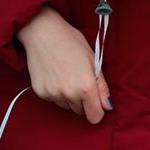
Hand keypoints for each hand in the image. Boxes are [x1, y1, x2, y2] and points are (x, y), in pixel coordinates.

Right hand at [16, 6, 111, 123]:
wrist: (43, 32)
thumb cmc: (71, 41)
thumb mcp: (93, 60)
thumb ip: (102, 87)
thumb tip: (108, 107)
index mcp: (86, 87)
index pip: (95, 117)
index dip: (97, 109)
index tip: (95, 100)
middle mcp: (69, 94)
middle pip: (80, 112)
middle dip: (82, 101)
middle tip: (78, 79)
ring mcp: (53, 94)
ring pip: (66, 106)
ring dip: (68, 96)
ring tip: (65, 74)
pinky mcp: (41, 92)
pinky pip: (53, 100)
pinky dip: (55, 91)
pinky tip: (54, 74)